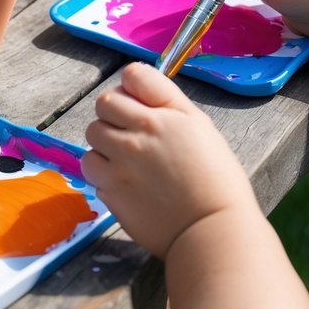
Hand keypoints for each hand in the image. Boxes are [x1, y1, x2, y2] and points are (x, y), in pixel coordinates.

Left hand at [82, 62, 256, 259]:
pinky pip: (93, 171)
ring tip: (127, 159)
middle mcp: (134, 136)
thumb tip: (135, 80)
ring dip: (106, 143)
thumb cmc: (216, 178)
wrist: (212, 232)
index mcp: (158, 117)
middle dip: (116, 113)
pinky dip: (104, 173)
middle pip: (103, 104)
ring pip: (92, 136)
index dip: (134, 88)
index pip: (130, 76)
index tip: (141, 103)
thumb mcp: (199, 125)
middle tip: (133, 132)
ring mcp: (118, 165)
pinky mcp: (110, 193)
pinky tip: (126, 182)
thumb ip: (165, 99)